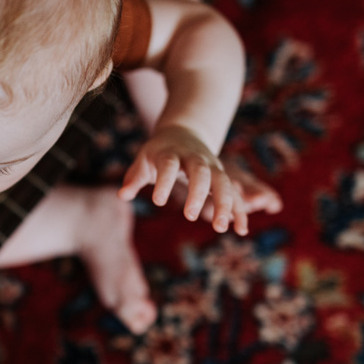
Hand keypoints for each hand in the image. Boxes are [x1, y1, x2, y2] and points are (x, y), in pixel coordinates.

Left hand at [119, 124, 247, 235]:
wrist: (184, 133)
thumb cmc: (159, 152)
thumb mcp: (144, 159)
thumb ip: (135, 177)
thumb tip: (122, 195)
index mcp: (172, 153)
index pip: (168, 164)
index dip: (164, 181)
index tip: (158, 201)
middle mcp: (195, 158)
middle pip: (200, 172)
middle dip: (197, 193)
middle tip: (190, 216)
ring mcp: (212, 166)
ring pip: (222, 182)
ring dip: (224, 204)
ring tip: (220, 228)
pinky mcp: (222, 177)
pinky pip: (234, 193)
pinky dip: (239, 210)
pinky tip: (241, 230)